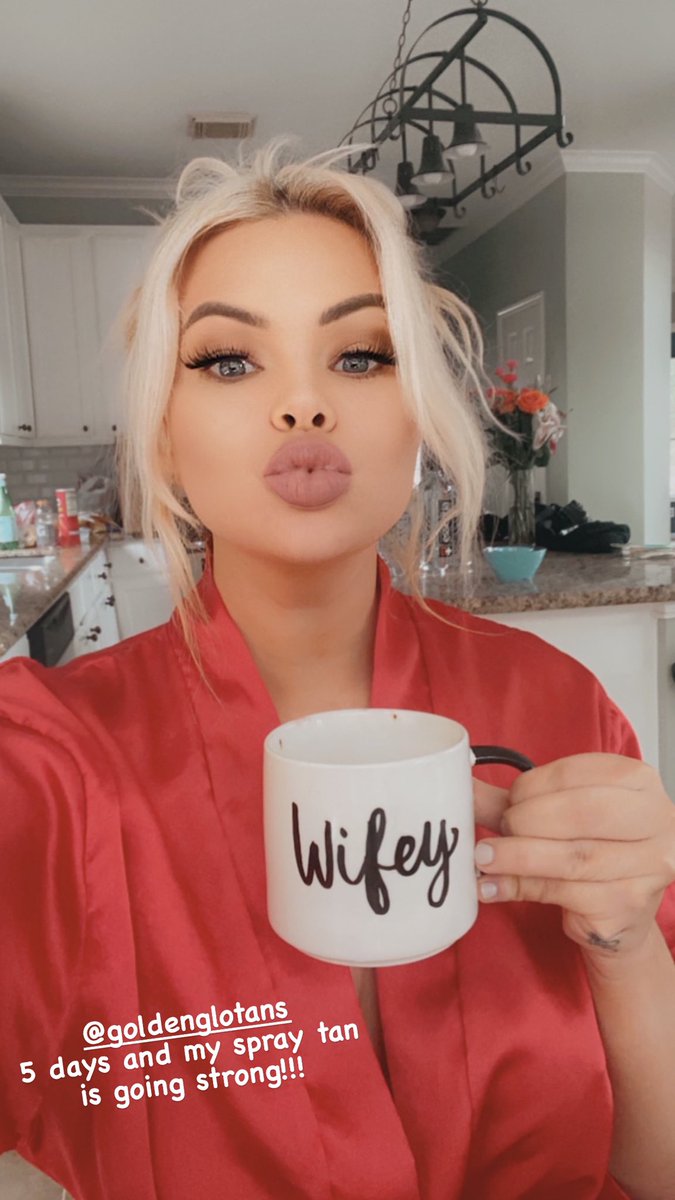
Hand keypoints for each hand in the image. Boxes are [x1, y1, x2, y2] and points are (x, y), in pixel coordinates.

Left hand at [472, 754, 674, 962]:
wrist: (619, 915)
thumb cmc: (593, 851)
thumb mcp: (557, 814)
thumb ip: (514, 799)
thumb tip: (458, 780)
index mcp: (639, 781)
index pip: (576, 774)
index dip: (530, 788)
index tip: (507, 802)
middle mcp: (655, 820)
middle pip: (580, 814)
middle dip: (527, 821)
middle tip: (499, 831)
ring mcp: (648, 865)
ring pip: (572, 857)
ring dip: (517, 856)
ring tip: (483, 858)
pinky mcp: (627, 904)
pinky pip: (565, 892)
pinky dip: (522, 887)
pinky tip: (494, 886)